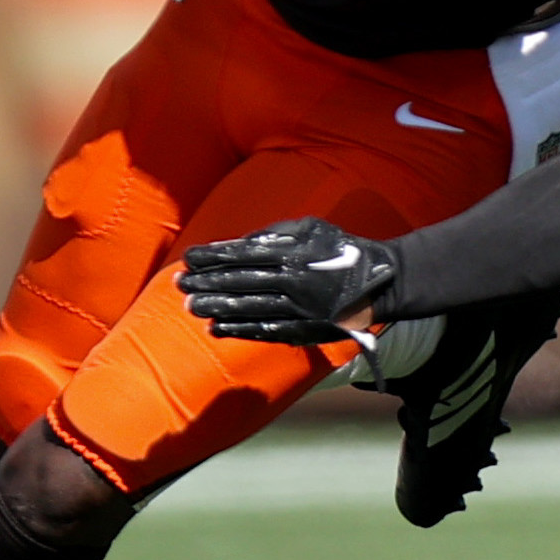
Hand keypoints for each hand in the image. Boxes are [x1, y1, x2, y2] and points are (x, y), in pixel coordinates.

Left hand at [177, 217, 399, 345]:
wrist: (381, 283)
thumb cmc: (342, 249)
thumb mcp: (311, 228)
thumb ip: (275, 234)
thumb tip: (241, 245)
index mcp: (292, 253)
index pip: (242, 255)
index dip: (212, 257)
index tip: (189, 258)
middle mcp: (291, 282)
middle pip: (239, 283)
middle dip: (205, 283)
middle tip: (179, 284)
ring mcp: (297, 309)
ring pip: (248, 309)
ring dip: (216, 308)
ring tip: (190, 307)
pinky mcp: (303, 330)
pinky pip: (265, 331)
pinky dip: (239, 331)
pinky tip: (216, 329)